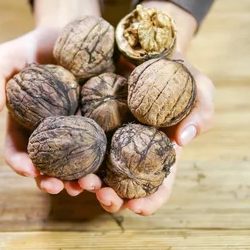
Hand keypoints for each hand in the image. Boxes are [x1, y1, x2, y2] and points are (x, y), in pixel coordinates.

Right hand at [0, 0, 100, 196]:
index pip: (19, 153)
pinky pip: (105, 146)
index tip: (30, 171)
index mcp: (25, 126)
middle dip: (55, 182)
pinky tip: (114, 167)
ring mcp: (77, 131)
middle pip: (50, 168)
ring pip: (78, 165)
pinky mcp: (102, 123)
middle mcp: (51, 135)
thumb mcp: (6, 57)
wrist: (68, 30)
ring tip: (90, 185)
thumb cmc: (31, 47)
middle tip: (63, 187)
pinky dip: (108, 161)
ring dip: (82, 180)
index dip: (22, 165)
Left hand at [79, 0, 215, 215]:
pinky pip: (66, 146)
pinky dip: (58, 160)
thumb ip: (200, 109)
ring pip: (88, 172)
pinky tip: (49, 165)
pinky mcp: (77, 124)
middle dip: (110, 198)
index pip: (156, 186)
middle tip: (102, 195)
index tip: (138, 208)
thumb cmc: (173, 68)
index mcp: (156, 152)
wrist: (137, 41)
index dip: (150, 201)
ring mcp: (101, 140)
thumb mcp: (196, 84)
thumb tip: (184, 139)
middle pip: (118, 186)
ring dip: (80, 185)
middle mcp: (126, 152)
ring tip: (75, 183)